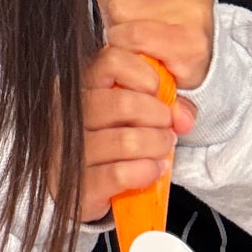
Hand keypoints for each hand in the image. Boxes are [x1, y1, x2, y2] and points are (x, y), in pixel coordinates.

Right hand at [64, 45, 198, 222]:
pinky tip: (151, 170)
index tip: (156, 92)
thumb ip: (162, 105)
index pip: (111, 61)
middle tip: (166, 128)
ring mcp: (70, 150)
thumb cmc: (112, 144)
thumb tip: (183, 116)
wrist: (85, 190)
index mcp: (81, 87)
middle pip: (124, 103)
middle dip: (159, 118)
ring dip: (156, 146)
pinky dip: (145, 171)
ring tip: (162, 150)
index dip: (144, 76)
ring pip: (126, 141)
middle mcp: (69, 115)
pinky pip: (120, 173)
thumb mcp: (134, 115)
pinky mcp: (79, 184)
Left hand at [88, 0, 216, 91]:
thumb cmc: (153, 18)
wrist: (181, 62)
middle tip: (130, 13)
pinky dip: (125, 45)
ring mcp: (197, 11)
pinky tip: (139, 48)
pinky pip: (134, 36)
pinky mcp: (191, 44)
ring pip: (123, 9)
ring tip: (135, 32)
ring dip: (118, 26)